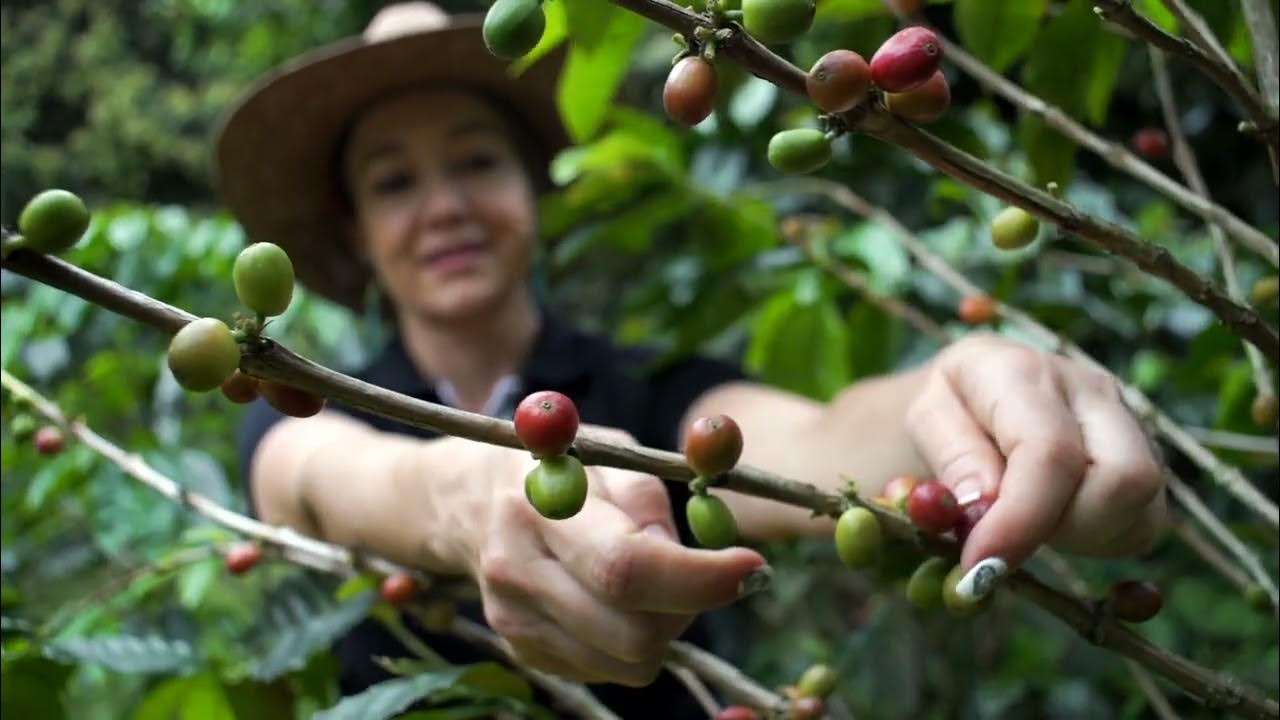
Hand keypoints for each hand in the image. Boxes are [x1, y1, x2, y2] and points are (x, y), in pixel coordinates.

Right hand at [465, 426, 767, 686]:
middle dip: (691, 609)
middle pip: (633, 634)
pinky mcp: (525, 653)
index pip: (625, 567)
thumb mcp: (603, 452)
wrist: (463, 501)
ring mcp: (516, 623)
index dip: (699, 578)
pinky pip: (610, 669)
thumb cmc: (554, 466)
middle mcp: (519, 574)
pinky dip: (634, 639)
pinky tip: (618, 597)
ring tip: (656, 579)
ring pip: (630, 663)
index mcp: (539, 509)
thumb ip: (650, 497)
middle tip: (708, 573)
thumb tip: (697, 554)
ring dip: (666, 627)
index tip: (752, 567)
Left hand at [904, 335, 1165, 589]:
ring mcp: (1129, 421)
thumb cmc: (947, 410)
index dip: (1020, 520)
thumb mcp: (924, 420)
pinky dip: (1101, 541)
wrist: (973, 395)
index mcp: (1023, 372)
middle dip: (1067, 531)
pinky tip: (1056, 525)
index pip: (1050, 453)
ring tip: (1028, 524)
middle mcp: (1090, 389)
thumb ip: (953, 458)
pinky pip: (1146, 521)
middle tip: (1008, 542)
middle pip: (1125, 478)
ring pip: (1143, 504)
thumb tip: (986, 504)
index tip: (980, 567)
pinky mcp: (1148, 455)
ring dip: (1083, 538)